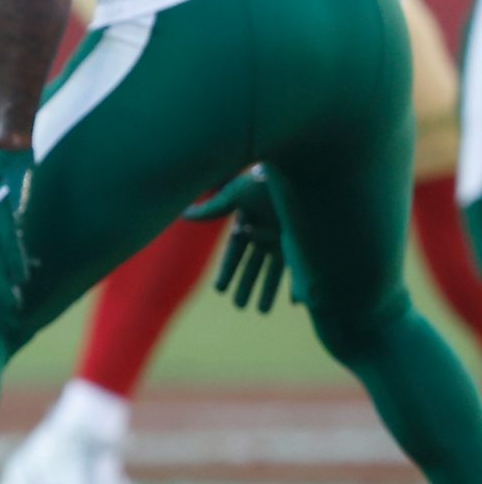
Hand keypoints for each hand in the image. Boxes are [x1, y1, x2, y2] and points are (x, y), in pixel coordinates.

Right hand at [187, 167, 289, 312]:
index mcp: (246, 226)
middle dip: (246, 286)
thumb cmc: (255, 179)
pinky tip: (295, 300)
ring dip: (268, 290)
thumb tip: (184, 215)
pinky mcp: (299, 238)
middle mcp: (263, 235)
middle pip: (253, 266)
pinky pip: (299, 265)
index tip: (219, 290)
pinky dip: (298, 281)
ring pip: (274, 269)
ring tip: (261, 311)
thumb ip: (211, 210)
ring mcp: (282, 237)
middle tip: (240, 307)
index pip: (234, 254)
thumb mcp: (231, 196)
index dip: (227, 272)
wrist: (284, 171)